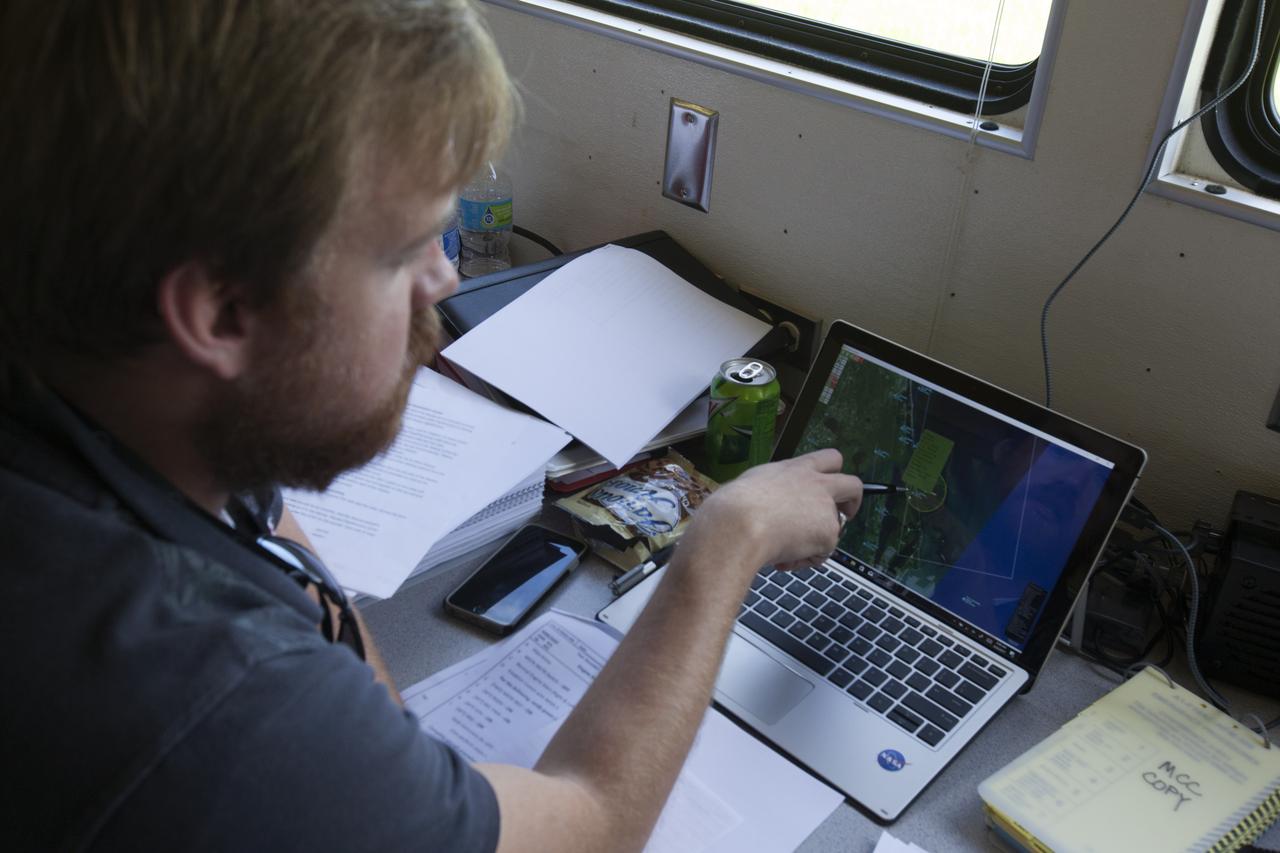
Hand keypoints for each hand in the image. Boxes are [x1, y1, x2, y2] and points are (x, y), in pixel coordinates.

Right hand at [678, 448, 863, 580]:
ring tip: (786, 550)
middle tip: (841, 516)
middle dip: (852, 502)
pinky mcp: (828, 534)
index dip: (833, 474)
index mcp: (797, 469)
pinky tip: (783, 558)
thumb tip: (770, 502)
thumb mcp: (753, 484)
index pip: (830, 459)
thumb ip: (773, 489)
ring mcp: (825, 509)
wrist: (739, 524)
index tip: (829, 487)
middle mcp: (816, 484)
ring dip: (818, 540)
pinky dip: (806, 559)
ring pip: (837, 527)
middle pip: (853, 484)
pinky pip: (822, 553)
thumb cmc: (734, 506)